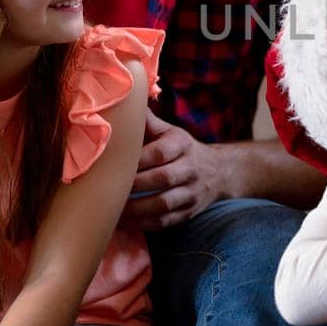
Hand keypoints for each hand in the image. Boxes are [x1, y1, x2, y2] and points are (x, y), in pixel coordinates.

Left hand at [121, 111, 229, 229]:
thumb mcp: (170, 131)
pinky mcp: (189, 212)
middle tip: (107, 189)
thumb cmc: (182, 149)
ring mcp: (192, 192)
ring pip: (164, 204)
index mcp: (182, 144)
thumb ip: (147, 122)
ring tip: (113, 210)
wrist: (219, 172)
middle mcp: (190, 168)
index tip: (114, 165)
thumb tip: (123, 102)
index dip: (137, 161)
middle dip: (134, 185)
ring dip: (136, 209)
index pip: (160, 152)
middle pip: (162, 178)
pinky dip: (145, 223)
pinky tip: (127, 221)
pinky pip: (166, 221)